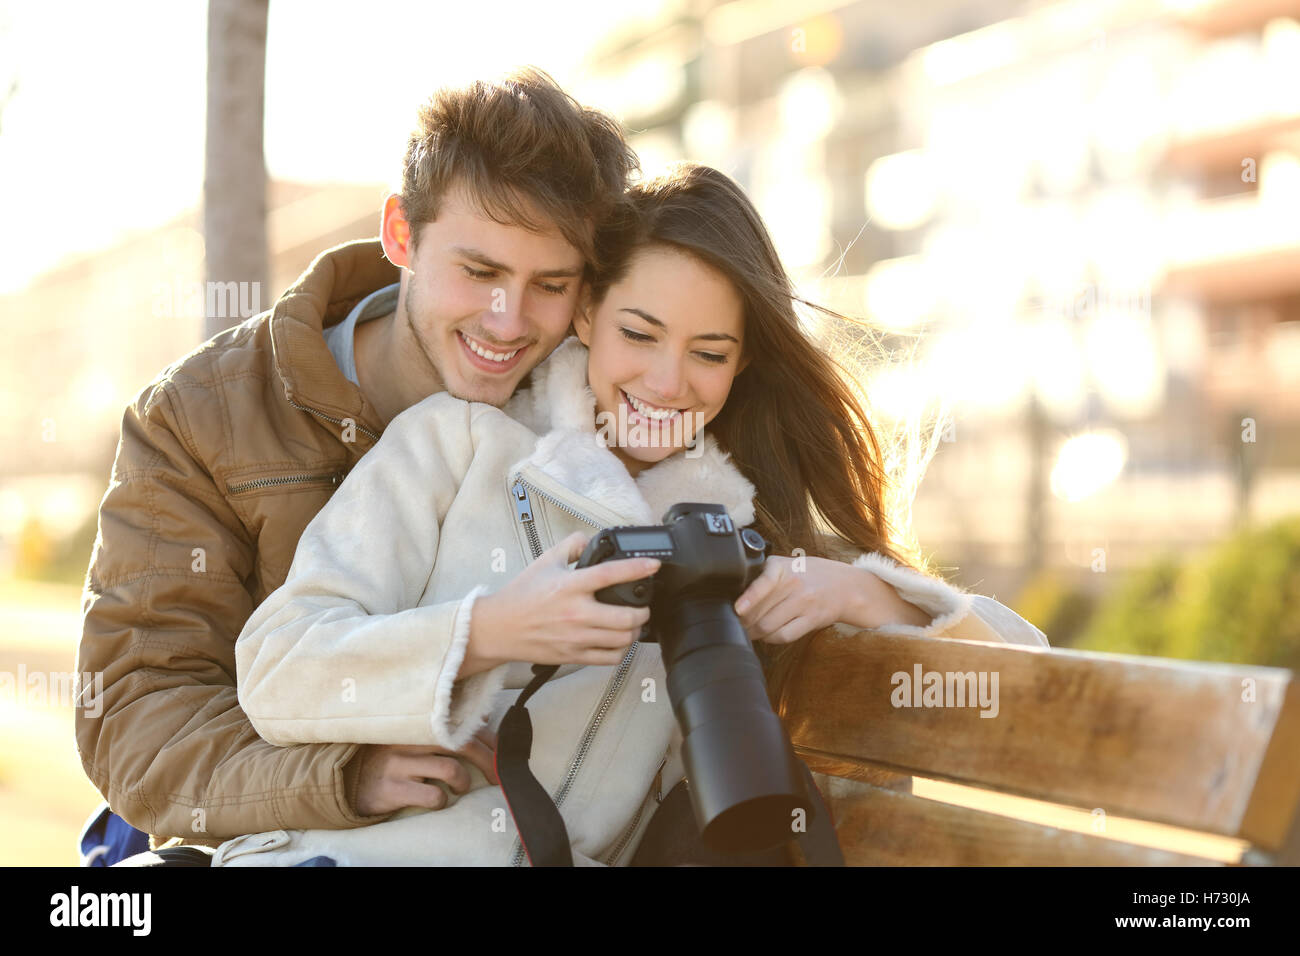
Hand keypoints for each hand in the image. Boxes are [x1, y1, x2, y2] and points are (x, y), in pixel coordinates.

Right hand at [351, 728, 498, 816]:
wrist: (343, 777)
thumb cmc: (385, 754)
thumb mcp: (409, 734)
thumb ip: (439, 728)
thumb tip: (483, 722)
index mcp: (416, 722)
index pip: (462, 723)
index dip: (488, 738)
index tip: (499, 750)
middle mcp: (408, 738)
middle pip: (462, 743)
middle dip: (487, 760)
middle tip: (496, 776)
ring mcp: (399, 762)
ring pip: (451, 767)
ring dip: (463, 781)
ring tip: (459, 787)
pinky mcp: (393, 789)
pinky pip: (432, 795)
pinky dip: (442, 800)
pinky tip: (437, 800)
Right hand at [466, 532, 658, 667]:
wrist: (500, 628)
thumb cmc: (521, 596)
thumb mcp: (545, 561)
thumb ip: (571, 545)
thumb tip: (590, 539)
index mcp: (570, 586)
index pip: (610, 574)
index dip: (636, 568)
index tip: (652, 565)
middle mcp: (576, 613)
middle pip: (626, 616)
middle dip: (643, 611)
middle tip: (644, 606)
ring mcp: (576, 637)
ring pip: (622, 639)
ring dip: (635, 631)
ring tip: (634, 624)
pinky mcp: (574, 655)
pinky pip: (610, 658)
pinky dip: (621, 651)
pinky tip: (618, 642)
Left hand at [734, 555, 930, 643]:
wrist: (846, 585)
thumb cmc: (809, 574)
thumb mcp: (788, 564)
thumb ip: (765, 577)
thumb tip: (737, 600)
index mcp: (782, 566)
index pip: (764, 583)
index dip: (748, 598)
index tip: (737, 609)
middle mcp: (794, 583)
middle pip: (761, 612)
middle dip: (744, 622)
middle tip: (737, 625)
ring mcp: (805, 602)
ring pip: (770, 626)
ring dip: (755, 633)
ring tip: (750, 632)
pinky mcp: (812, 619)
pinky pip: (785, 635)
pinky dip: (771, 639)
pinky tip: (768, 635)